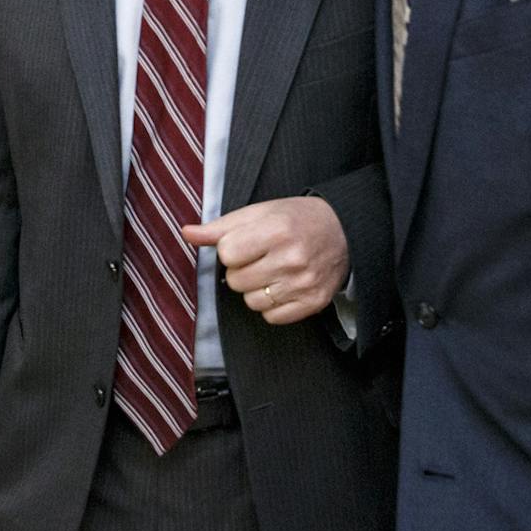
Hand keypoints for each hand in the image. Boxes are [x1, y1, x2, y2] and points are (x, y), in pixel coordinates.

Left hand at [182, 194, 348, 324]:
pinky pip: (271, 317)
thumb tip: (186, 233)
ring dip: (256, 289)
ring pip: (251, 302)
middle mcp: (292, 258)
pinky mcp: (313, 303)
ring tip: (273, 271)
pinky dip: (272, 305)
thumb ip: (220, 227)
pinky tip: (283, 286)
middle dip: (242, 270)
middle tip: (261, 257)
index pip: (227, 254)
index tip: (246, 243)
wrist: (344, 231)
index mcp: (276, 230)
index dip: (231, 249)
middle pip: (235, 281)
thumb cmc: (295, 219)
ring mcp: (304, 283)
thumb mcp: (259, 213)